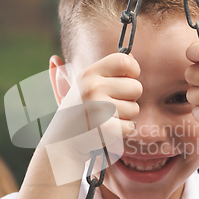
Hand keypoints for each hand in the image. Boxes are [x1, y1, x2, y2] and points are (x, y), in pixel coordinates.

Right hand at [44, 53, 141, 183]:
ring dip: (124, 117)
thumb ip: (105, 69)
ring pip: (135, 109)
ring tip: (105, 119)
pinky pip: (130, 127)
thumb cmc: (77, 111)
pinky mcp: (104, 129)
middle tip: (109, 107)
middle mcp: (92, 88)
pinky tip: (107, 131)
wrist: (62, 143)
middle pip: (136, 87)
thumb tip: (131, 56)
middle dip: (128, 99)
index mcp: (89, 74)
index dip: (132, 71)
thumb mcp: (83, 85)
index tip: (124, 80)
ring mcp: (97, 108)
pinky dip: (122, 132)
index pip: (125, 61)